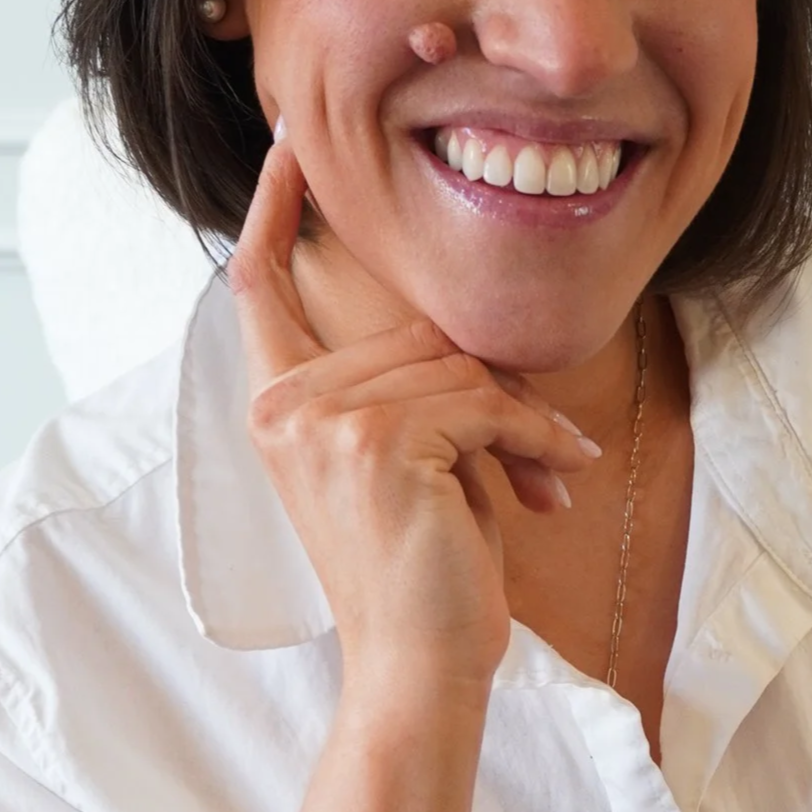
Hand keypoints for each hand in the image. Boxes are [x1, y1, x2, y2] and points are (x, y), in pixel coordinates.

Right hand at [227, 133, 598, 702]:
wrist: (418, 668)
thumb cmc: (422, 574)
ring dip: (520, 426)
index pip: (259, 286)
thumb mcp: (408, 463)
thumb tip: (468, 342)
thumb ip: (411, 390)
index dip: (275, 210)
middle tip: (538, 456)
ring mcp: (324, 421)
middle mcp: (284, 407)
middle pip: (414, 333)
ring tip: (544, 482)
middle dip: (492, 391)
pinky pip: (483, 405)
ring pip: (456, 368)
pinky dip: (533, 443)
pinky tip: (552, 488)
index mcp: (277, 406)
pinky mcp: (376, 441)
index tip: (291, 142)